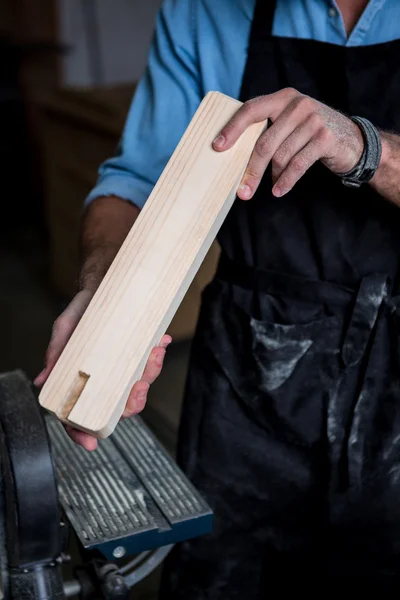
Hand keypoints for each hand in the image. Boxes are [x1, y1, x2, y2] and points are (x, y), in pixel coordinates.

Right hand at [34, 290, 170, 450]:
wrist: (99, 289)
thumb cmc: (79, 316)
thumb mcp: (64, 334)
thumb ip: (55, 358)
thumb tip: (42, 382)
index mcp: (85, 383)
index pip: (81, 417)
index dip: (83, 434)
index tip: (91, 443)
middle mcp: (107, 381)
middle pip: (120, 407)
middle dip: (133, 402)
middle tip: (138, 387)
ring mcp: (126, 369)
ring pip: (141, 385)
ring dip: (151, 373)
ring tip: (154, 354)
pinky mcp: (141, 355)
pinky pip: (152, 363)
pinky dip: (158, 354)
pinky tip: (161, 342)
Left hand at [213, 87, 363, 198]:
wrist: (353, 140)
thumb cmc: (311, 135)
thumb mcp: (290, 124)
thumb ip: (268, 130)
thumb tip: (232, 154)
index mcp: (283, 98)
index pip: (251, 110)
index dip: (232, 129)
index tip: (217, 147)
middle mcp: (297, 104)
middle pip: (264, 142)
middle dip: (251, 170)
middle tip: (242, 191)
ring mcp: (313, 120)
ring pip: (281, 156)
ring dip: (273, 177)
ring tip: (272, 187)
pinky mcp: (325, 138)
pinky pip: (297, 165)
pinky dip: (286, 181)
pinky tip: (279, 190)